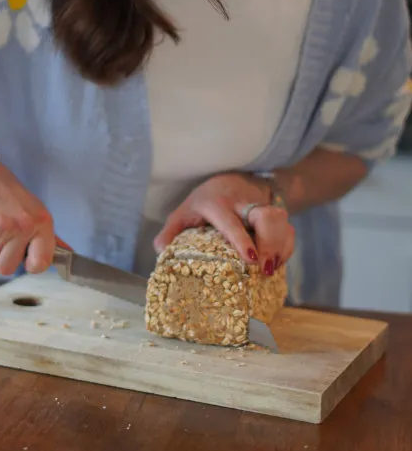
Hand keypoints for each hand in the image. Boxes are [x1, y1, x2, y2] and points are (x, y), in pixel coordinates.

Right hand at [0, 158, 57, 275]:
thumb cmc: (6, 190)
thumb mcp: (33, 208)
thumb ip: (45, 235)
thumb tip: (67, 254)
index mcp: (41, 222)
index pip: (41, 263)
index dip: (31, 264)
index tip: (25, 257)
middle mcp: (22, 226)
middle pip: (7, 268)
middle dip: (0, 257)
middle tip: (1, 237)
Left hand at [153, 173, 294, 276]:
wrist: (230, 181)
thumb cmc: (203, 204)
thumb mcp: (183, 214)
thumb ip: (170, 232)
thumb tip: (161, 251)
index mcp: (217, 204)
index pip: (231, 221)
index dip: (241, 240)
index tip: (250, 259)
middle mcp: (242, 203)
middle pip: (265, 217)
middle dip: (270, 243)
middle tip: (265, 269)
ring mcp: (261, 207)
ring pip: (281, 221)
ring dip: (280, 247)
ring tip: (271, 269)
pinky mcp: (275, 214)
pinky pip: (288, 229)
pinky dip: (287, 248)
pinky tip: (277, 263)